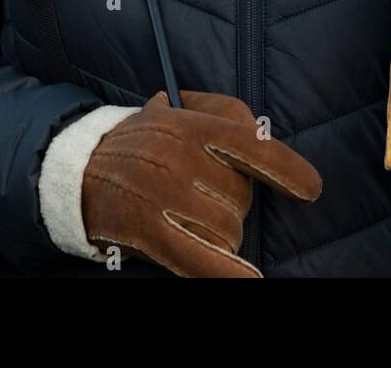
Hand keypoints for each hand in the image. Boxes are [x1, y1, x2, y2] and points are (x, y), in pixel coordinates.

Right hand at [82, 90, 321, 277]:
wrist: (80, 166)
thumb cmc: (146, 138)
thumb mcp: (183, 109)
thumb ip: (227, 114)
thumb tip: (265, 135)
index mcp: (194, 125)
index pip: (251, 145)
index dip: (287, 169)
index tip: (311, 189)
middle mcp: (181, 156)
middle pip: (241, 198)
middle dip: (233, 205)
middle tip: (204, 196)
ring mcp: (163, 193)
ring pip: (226, 230)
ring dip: (220, 234)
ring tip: (193, 219)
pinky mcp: (148, 227)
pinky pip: (198, 257)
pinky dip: (226, 273)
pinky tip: (249, 281)